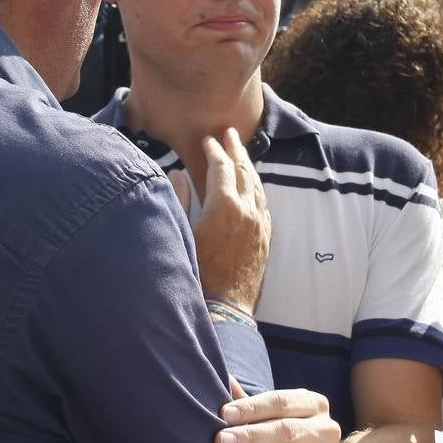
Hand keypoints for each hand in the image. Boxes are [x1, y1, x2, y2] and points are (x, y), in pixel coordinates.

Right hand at [174, 129, 269, 312]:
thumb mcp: (181, 233)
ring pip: (258, 186)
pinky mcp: (264, 239)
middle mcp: (247, 211)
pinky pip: (264, 204)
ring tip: (241, 153)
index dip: (214, 151)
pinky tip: (253, 186)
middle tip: (230, 133)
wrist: (223, 308)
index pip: (221, 167)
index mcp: (225, 205)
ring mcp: (259, 225)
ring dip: (249, 167)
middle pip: (244, 170)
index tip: (207, 141)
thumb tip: (178, 174)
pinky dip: (257, 188)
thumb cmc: (196, 273)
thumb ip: (180, 200)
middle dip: (235, 150)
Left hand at [216, 379, 345, 442]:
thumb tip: (224, 379)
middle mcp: (328, 430)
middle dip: (250, 437)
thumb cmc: (291, 437)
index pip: (281, 402)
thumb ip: (252, 404)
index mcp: (314, 404)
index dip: (252, 408)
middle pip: (287, 431)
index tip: (224, 415)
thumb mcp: (277, 417)